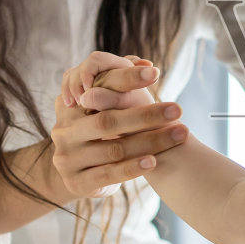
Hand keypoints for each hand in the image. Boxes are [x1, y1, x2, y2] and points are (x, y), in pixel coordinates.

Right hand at [49, 52, 187, 199]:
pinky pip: (109, 173)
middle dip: (146, 114)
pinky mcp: (76, 181)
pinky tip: (153, 161)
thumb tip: (146, 62)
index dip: (127, 78)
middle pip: (108, 120)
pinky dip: (133, 167)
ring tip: (179, 134)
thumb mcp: (103, 109)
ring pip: (114, 149)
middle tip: (177, 109)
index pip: (98, 87)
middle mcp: (65, 129)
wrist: (77, 174)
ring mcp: (67, 157)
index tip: (155, 72)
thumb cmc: (99, 135)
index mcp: (71, 105)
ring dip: (150, 142)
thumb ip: (118, 86)